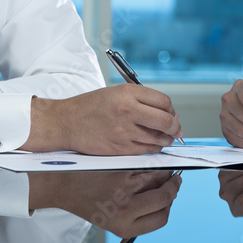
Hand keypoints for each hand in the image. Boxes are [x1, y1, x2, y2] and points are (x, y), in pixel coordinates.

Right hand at [23, 84, 182, 154]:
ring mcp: (124, 130)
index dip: (171, 110)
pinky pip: (148, 150)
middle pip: (167, 121)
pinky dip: (154, 148)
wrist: (66, 122)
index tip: (170, 114)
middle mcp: (128, 110)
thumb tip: (167, 113)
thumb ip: (140, 100)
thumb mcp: (115, 93)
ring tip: (163, 138)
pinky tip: (150, 144)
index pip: (164, 102)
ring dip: (166, 140)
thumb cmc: (90, 107)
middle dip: (175, 127)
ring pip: (160, 138)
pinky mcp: (120, 148)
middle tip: (175, 130)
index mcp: (127, 93)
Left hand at [29, 170, 181, 237]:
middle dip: (173, 187)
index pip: (162, 217)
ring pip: (158, 179)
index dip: (169, 205)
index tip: (171, 196)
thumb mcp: (110, 219)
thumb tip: (163, 200)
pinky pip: (146, 165)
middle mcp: (126, 210)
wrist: (62, 184)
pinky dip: (151, 162)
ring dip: (164, 172)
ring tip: (161, 169)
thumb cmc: (84, 199)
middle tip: (174, 179)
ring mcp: (124, 188)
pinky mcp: (120, 169)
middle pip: (165, 198)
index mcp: (125, 226)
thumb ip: (136, 215)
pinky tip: (147, 161)